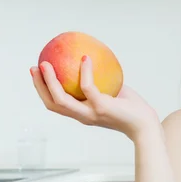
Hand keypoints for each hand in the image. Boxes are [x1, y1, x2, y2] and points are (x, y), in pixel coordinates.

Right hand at [30, 57, 159, 140]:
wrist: (145, 124)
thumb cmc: (131, 108)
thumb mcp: (112, 91)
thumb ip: (101, 80)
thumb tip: (90, 58)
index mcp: (82, 114)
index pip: (56, 105)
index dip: (43, 91)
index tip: (37, 73)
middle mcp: (82, 116)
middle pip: (52, 104)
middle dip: (39, 86)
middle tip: (35, 67)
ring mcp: (90, 113)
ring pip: (62, 99)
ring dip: (51, 82)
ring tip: (47, 64)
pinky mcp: (101, 107)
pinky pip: (87, 87)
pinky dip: (85, 72)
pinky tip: (85, 59)